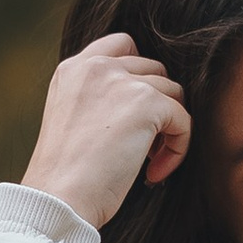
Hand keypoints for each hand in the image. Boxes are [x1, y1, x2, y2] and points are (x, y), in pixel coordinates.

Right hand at [20, 36, 190, 227]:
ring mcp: (121, 81)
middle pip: (154, 70)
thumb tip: (148, 100)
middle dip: (156, 107)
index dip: (139, 76)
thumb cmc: (66, 175)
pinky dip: (178, 148)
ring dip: (168, 129)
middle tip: (142, 147)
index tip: (136, 114)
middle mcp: (96, 66)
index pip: (122, 44)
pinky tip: (154, 173)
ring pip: (173, 94)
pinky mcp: (146, 103)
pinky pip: (183, 119)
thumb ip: (100, 98)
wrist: (58, 198)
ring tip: (148, 162)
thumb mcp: (72, 119)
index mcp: (73, 69)